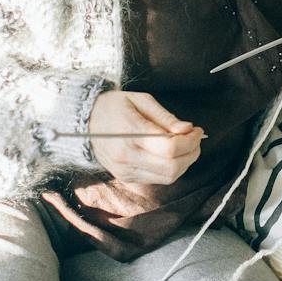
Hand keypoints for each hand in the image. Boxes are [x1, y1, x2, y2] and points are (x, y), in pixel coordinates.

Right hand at [87, 90, 202, 183]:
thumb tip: (188, 130)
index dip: (190, 141)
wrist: (84, 121)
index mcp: (130, 133)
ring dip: (185, 163)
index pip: (170, 148)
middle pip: (172, 167)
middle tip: (195, 138)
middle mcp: (126, 157)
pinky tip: (171, 154)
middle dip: (192, 153)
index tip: (196, 129)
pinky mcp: (126, 178)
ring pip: (167, 177)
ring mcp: (125, 170)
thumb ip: (166, 117)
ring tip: (186, 145)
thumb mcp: (141, 100)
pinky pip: (158, 179)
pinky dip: (171, 169)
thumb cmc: (115, 106)